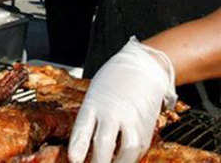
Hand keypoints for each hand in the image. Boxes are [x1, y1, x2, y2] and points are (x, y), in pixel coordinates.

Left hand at [68, 37, 175, 162]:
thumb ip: (90, 119)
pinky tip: (122, 160)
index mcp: (95, 102)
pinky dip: (129, 159)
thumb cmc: (115, 81)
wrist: (145, 67)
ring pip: (125, 151)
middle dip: (97, 162)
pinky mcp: (146, 127)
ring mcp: (131, 119)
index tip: (74, 160)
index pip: (83, 128)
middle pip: (103, 142)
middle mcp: (113, 111)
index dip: (78, 146)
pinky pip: (138, 150)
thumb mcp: (95, 94)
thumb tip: (83, 148)